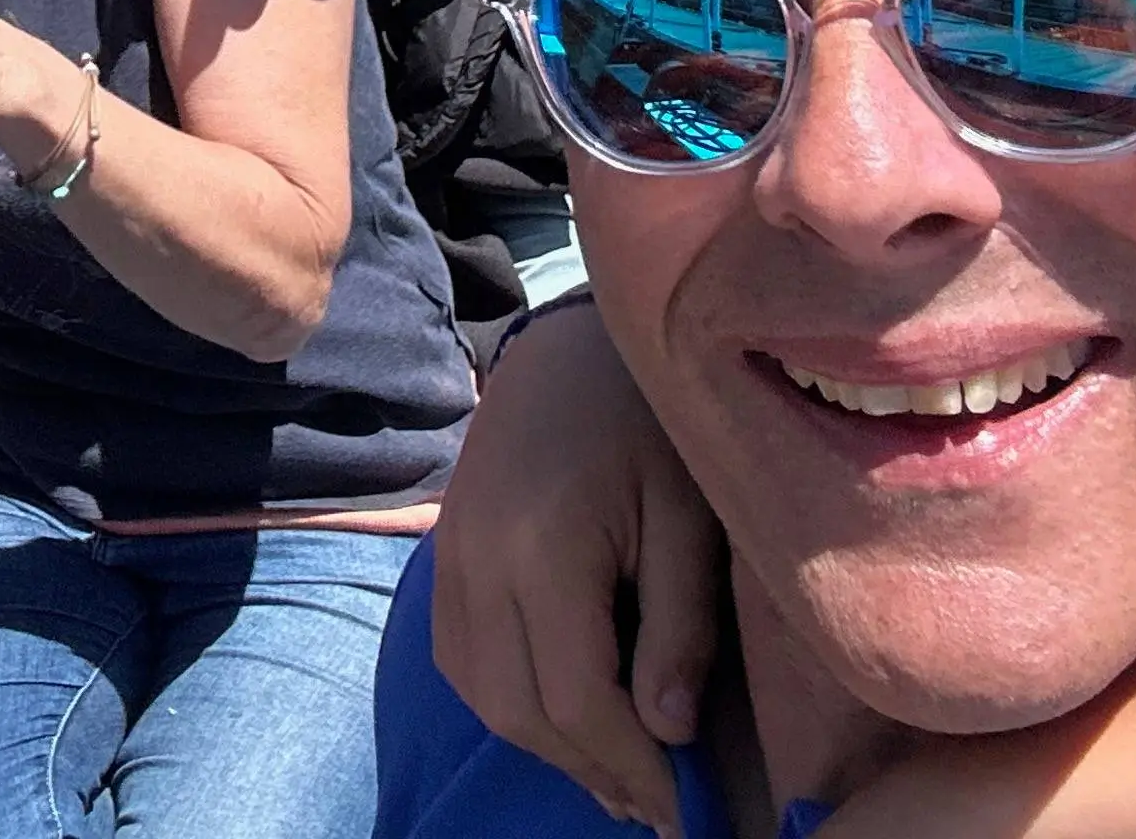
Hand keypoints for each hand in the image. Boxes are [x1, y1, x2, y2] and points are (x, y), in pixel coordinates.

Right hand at [434, 300, 723, 838]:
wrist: (574, 343)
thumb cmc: (651, 424)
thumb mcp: (691, 516)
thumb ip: (681, 624)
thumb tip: (669, 731)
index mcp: (545, 546)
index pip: (577, 699)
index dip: (635, 769)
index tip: (688, 811)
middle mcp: (479, 558)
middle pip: (519, 709)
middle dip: (593, 770)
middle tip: (661, 805)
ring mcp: (450, 554)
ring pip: (481, 691)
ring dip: (548, 744)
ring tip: (620, 769)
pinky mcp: (444, 551)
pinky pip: (460, 656)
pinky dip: (509, 701)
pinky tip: (566, 713)